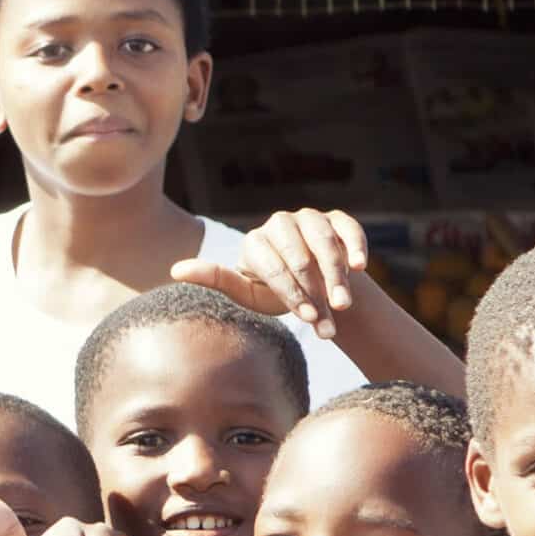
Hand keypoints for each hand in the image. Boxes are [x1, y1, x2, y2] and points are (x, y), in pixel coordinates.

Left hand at [173, 206, 367, 340]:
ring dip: (336, 274)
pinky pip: (347, 228)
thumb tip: (174, 269)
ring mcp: (310, 217)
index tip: (306, 317)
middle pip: (298, 254)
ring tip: (344, 304)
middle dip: (313, 288)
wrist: (320, 290)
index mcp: (255, 241)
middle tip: (326, 315)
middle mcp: (280, 223)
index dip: (291, 294)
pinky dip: (355, 246)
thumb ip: (216, 279)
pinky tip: (360, 267)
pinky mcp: (337, 218)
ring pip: (323, 242)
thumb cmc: (278, 296)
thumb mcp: (248, 294)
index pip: (273, 267)